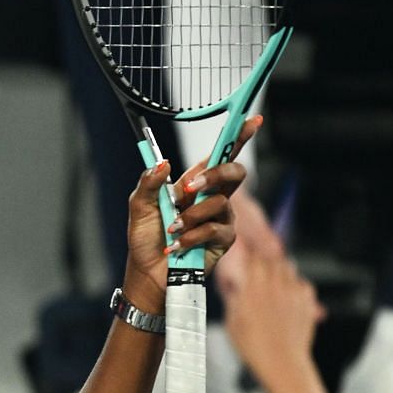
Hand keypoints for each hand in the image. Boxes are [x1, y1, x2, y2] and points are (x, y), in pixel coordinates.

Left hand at [124, 116, 257, 305]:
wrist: (148, 272)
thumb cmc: (146, 238)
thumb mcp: (139, 205)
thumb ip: (149, 182)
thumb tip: (164, 164)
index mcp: (195, 182)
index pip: (221, 155)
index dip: (239, 137)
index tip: (253, 120)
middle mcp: (213, 197)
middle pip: (235, 172)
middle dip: (215, 175)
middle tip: (188, 189)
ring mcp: (221, 218)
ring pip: (220, 203)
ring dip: (190, 216)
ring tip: (173, 229)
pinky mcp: (224, 240)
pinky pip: (215, 229)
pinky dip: (192, 236)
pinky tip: (178, 246)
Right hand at [217, 241, 325, 384]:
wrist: (283, 364)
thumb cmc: (254, 347)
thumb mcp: (232, 323)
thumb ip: (234, 299)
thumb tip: (234, 284)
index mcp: (252, 288)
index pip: (251, 258)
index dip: (247, 253)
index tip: (244, 251)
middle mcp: (274, 285)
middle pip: (271, 258)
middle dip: (264, 259)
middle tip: (259, 266)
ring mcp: (293, 292)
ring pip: (288, 266)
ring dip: (280, 269)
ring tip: (273, 281)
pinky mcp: (307, 301)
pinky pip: (303, 283)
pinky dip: (296, 285)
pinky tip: (289, 297)